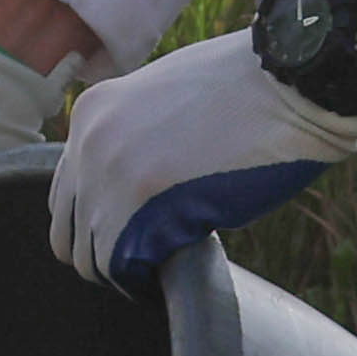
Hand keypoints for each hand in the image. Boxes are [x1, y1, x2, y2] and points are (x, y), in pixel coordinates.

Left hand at [47, 33, 356, 288]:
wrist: (290, 74)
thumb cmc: (250, 87)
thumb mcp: (168, 99)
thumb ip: (137, 140)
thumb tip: (139, 191)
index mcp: (91, 113)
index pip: (65, 194)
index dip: (99, 225)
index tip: (136, 237)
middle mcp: (87, 142)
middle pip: (67, 233)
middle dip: (105, 255)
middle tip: (153, 260)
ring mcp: (109, 172)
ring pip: (90, 259)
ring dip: (128, 271)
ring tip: (170, 264)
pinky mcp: (142, 200)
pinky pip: (123, 265)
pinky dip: (145, 281)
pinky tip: (176, 271)